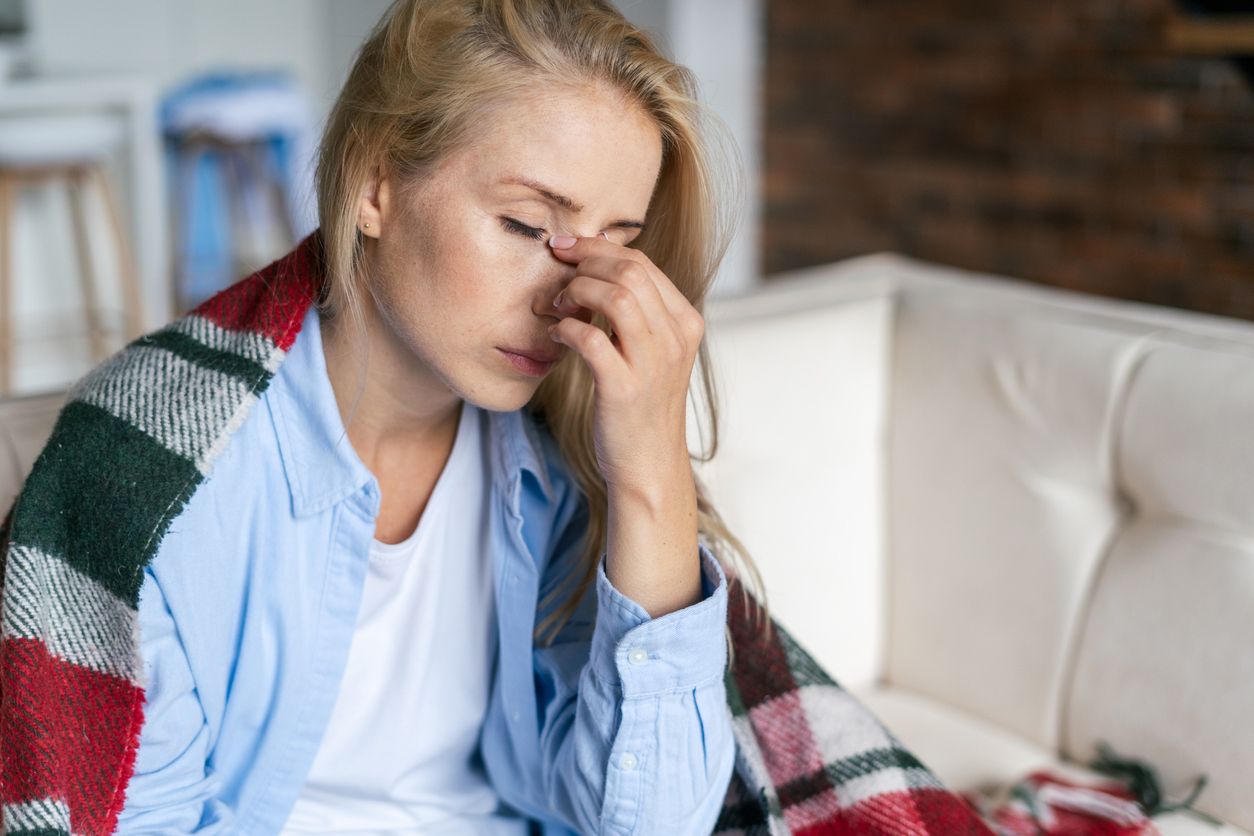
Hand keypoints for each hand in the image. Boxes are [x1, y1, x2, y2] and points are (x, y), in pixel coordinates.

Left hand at [546, 233, 703, 502]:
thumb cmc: (642, 407)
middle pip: (631, 272)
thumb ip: (638, 314)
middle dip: (586, 260)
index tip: (568, 247)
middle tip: (557, 266)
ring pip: (617, 297)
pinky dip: (567, 329)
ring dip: (578, 291)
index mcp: (685, 323)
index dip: (600, 248)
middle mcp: (675, 339)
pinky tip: (557, 334)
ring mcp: (653, 364)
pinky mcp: (624, 388)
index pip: (644, 264)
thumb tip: (598, 267)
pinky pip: (592, 339)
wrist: (649, 464)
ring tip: (558, 303)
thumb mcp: (653, 354)